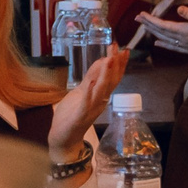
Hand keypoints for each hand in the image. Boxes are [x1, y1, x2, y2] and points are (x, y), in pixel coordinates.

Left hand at [48, 43, 129, 162]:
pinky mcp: (80, 116)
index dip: (119, 64)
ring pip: (101, 90)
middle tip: (117, 48)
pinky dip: (89, 92)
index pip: (113, 77)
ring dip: (105, 75)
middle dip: (115, 64)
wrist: (64, 139)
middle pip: (111, 81)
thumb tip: (102, 61)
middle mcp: (100, 101)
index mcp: (100, 96)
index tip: (123, 49)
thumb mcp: (81, 91)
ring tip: (109, 60)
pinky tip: (90, 82)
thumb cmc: (72, 114)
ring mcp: (91, 108)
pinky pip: (86, 103)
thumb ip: (91, 77)